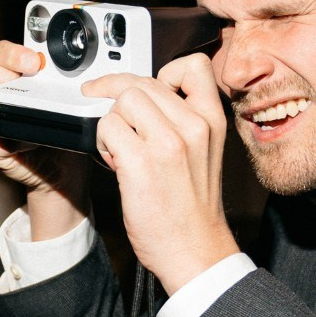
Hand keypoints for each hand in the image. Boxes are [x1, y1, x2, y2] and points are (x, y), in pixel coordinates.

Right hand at [0, 42, 90, 220]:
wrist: (63, 166)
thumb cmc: (61, 126)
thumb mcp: (66, 98)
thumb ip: (63, 80)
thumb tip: (82, 71)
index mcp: (4, 72)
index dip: (11, 53)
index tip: (34, 61)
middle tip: (23, 79)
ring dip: (10, 111)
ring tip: (36, 116)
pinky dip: (11, 141)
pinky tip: (30, 142)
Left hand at [84, 54, 239, 294]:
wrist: (195, 251)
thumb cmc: (192, 209)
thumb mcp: (204, 152)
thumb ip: (181, 120)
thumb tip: (139, 98)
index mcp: (212, 120)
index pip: (191, 65)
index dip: (162, 72)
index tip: (147, 91)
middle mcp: (193, 126)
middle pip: (143, 82)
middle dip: (120, 98)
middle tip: (114, 119)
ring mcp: (168, 143)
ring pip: (122, 100)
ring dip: (111, 122)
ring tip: (119, 149)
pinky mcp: (141, 163)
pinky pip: (107, 127)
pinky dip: (103, 143)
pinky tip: (115, 164)